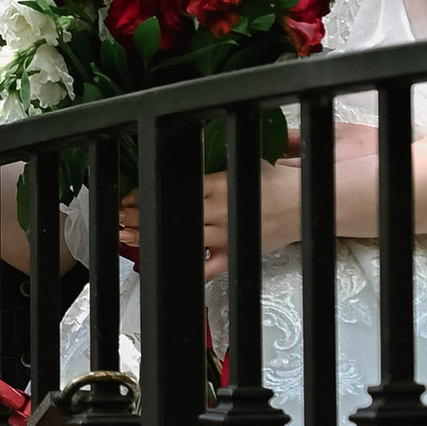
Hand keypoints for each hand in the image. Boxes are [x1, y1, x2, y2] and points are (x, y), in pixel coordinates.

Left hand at [113, 145, 309, 270]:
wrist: (305, 205)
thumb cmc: (277, 183)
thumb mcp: (245, 163)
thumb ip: (214, 168)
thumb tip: (184, 156)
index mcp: (220, 184)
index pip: (176, 188)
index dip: (148, 194)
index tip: (129, 198)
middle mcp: (219, 211)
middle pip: (173, 214)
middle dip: (141, 216)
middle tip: (120, 218)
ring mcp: (225, 236)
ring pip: (181, 240)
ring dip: (151, 240)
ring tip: (128, 237)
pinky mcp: (232, 255)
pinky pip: (204, 268)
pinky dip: (184, 269)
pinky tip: (163, 266)